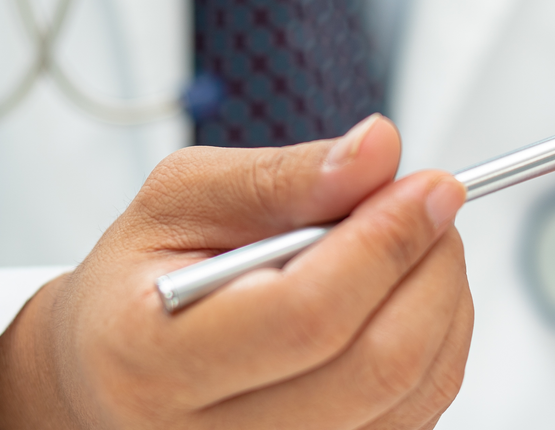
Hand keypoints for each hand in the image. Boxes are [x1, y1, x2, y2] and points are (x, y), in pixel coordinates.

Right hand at [0, 115, 472, 429]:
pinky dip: (436, 343)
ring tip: (411, 244)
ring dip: (442, 302)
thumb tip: (378, 150)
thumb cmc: (142, 285)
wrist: (112, 376)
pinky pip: (419, 413)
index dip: (385, 242)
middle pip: (379, 365)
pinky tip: (400, 298)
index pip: (306, 315)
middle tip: (434, 204)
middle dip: (429, 267)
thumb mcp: (178, 202)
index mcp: (154, 362)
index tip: (429, 185)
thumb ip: (279, 177)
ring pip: (415, 392)